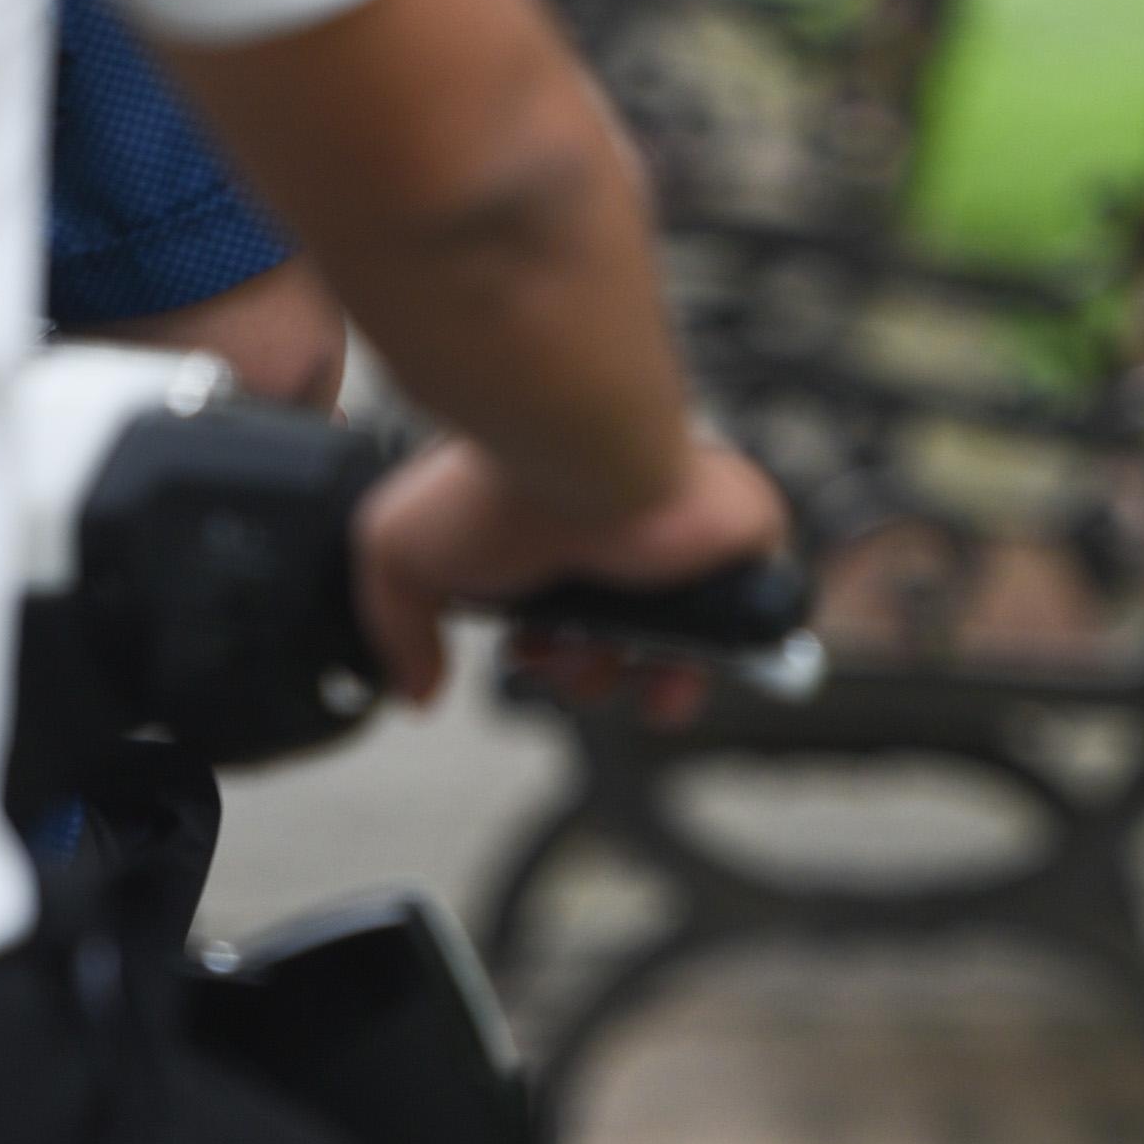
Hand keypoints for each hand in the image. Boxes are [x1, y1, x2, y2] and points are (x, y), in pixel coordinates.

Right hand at [351, 434, 787, 708]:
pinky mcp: (743, 548)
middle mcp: (623, 541)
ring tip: (608, 661)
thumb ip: (398, 627)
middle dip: (584, 677)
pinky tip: (669, 668)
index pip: (566, 620)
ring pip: (680, 651)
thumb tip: (420, 692)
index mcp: (557, 535)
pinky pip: (744, 631)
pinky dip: (709, 664)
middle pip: (622, 647)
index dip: (545, 659)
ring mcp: (686, 547)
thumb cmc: (493, 487)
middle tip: (561, 654)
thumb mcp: (400, 555)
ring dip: (637, 683)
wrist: (574, 451)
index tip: (524, 653)